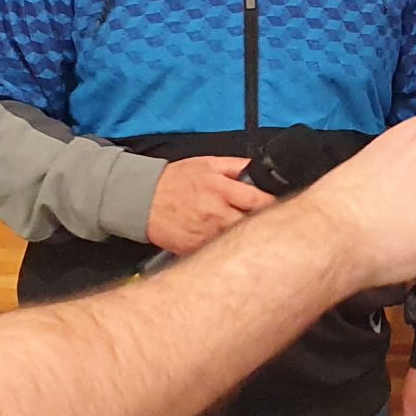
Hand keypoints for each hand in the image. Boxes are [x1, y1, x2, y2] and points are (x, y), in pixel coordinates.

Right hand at [146, 154, 272, 254]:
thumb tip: (259, 169)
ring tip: (241, 230)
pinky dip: (224, 247)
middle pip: (251, 224)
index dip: (271, 204)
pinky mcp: (195, 249)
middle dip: (259, 222)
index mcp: (220, 189)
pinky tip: (224, 241)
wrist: (142, 199)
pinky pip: (218, 251)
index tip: (273, 205)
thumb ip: (237, 166)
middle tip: (260, 220)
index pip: (259, 201)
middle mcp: (215, 213)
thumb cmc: (175, 180)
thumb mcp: (207, 163)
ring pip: (237, 240)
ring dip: (243, 236)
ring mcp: (205, 234)